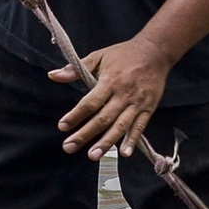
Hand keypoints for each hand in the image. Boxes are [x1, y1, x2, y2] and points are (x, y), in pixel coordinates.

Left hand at [52, 36, 171, 159]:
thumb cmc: (124, 54)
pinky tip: (125, 153)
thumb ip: (75, 68)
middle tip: (69, 147)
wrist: (155, 52)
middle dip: (85, 134)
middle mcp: (123, 95)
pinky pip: (140, 127)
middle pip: (103, 118)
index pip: (90, 102)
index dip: (76, 115)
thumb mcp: (98, 56)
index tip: (62, 127)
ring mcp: (137, 103)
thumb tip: (52, 75)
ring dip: (107, 142)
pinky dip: (133, 140)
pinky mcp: (149, 108)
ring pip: (120, 126)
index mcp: (110, 81)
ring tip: (93, 155)